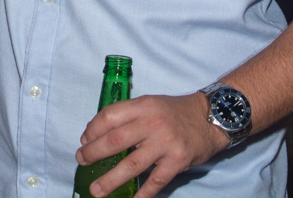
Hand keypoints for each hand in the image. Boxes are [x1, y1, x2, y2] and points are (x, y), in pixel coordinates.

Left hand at [75, 92, 226, 197]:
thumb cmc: (175, 112)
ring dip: (110, 179)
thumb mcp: (151, 104)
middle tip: (82, 161)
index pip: (110, 115)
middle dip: (94, 153)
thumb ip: (130, 116)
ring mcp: (165, 143)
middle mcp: (152, 123)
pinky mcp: (177, 161)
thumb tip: (100, 134)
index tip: (84, 140)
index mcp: (143, 105)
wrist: (210, 118)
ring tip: (96, 191)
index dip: (93, 129)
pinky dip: (142, 194)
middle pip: (116, 140)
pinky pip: (155, 182)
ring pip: (132, 164)